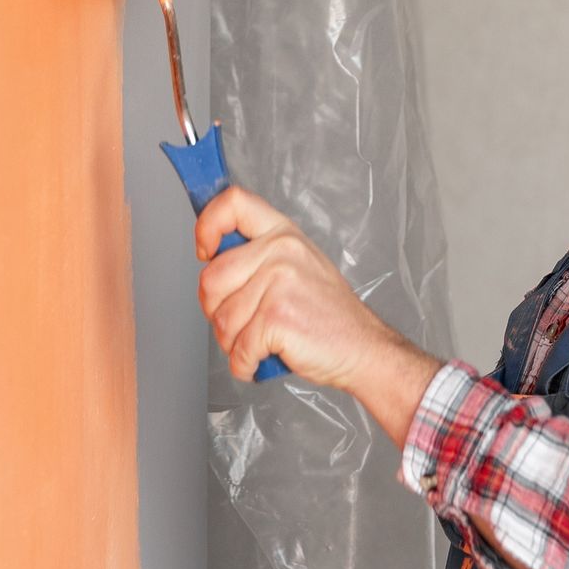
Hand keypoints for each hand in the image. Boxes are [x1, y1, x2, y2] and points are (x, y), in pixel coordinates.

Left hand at [194, 185, 442, 447]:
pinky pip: (237, 348)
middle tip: (240, 322)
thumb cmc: (327, 314)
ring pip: (221, 319)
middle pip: (210, 278)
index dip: (207, 225)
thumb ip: (258, 255)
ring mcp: (279, 283)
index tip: (205, 250)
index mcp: (283, 233)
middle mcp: (281, 251)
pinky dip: (244, 364)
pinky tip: (262, 359)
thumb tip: (211, 257)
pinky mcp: (277, 318)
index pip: (232, 203)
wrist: (363, 347)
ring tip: (259, 342)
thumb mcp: (298, 265)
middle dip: (215, 310)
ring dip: (233, 343)